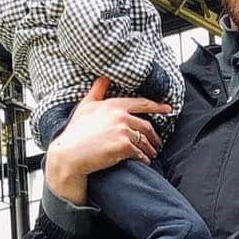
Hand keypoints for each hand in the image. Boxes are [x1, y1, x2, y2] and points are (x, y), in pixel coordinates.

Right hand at [44, 76, 170, 202]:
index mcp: (114, 105)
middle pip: (146, 125)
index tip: (168, 109)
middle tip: (158, 143)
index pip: (142, 103)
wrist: (70, 154)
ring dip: (150, 148)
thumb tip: (103, 77)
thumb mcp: (85, 106)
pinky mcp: (124, 146)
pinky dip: (144, 158)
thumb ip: (97, 90)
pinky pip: (140, 153)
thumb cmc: (76, 131)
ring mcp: (123, 131)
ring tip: (151, 153)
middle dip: (155, 136)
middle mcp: (121, 116)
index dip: (158, 106)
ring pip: (145, 140)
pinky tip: (144, 161)